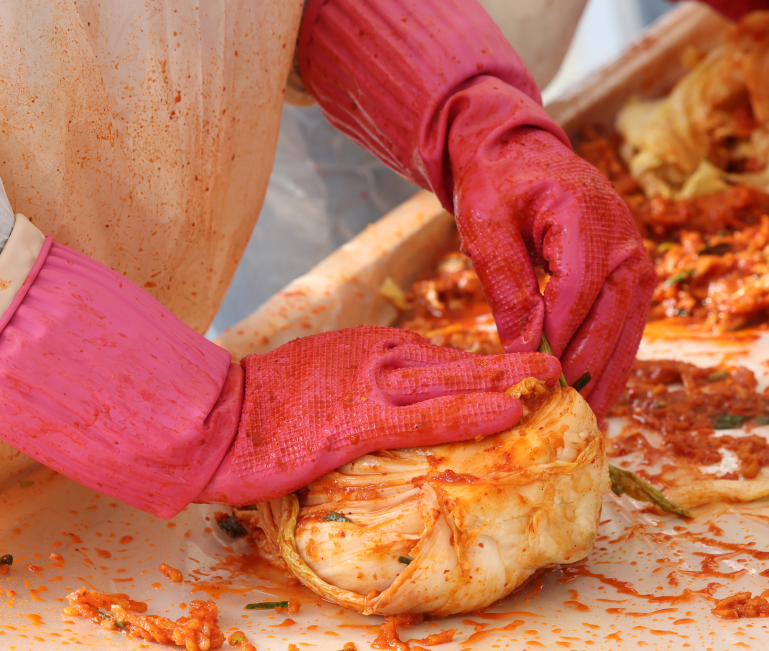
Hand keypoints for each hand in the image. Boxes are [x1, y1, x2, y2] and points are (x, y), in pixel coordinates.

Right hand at [198, 327, 561, 505]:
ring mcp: (368, 386)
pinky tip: (508, 413)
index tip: (524, 375)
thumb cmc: (260, 409)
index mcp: (370, 348)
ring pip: (454, 380)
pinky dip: (470, 413)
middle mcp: (378, 358)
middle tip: (559, 365)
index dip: (487, 369)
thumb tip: (397, 404)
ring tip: (555, 382)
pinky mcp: (355, 421)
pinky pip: (425, 418)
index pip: (443, 357)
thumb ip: (364, 386)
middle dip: (513, 365)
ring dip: (509, 381)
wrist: (209, 417)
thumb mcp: (322, 382)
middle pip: (461, 360)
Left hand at [447, 81, 656, 417]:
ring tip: (584, 426)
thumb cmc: (497, 186)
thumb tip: (526, 350)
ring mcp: (636, 262)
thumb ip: (508, 285)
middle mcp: (627, 243)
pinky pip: (625, 329)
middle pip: (611, 321)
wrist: (520, 154)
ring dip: (605, 380)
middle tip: (562, 423)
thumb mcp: (486, 227)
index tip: (533, 383)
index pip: (577, 294)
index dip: (556, 342)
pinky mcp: (632, 279)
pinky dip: (609, 364)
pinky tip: (592, 398)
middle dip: (586, 374)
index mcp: (588, 219)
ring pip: (627, 333)